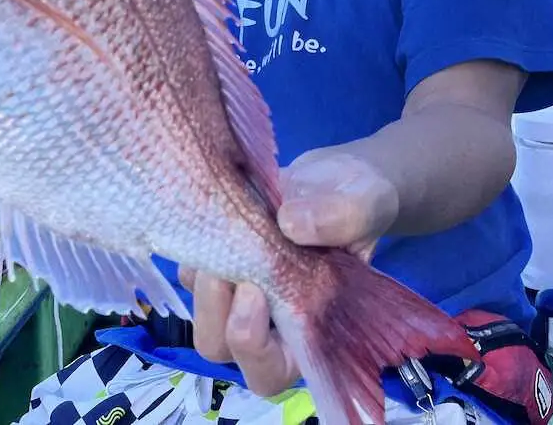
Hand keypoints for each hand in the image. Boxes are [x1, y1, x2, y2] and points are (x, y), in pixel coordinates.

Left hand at [177, 148, 399, 396]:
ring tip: (231, 225)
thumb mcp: (365, 204)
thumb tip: (293, 224)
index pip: (269, 373)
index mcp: (306, 332)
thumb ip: (342, 218)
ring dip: (204, 275)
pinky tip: (223, 207)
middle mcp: (265, 323)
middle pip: (217, 346)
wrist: (331, 179)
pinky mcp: (213, 260)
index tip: (254, 291)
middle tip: (228, 261)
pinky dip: (196, 242)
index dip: (252, 347)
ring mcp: (233, 294)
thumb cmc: (357, 204)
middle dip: (215, 309)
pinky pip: (188, 267)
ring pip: (197, 307)